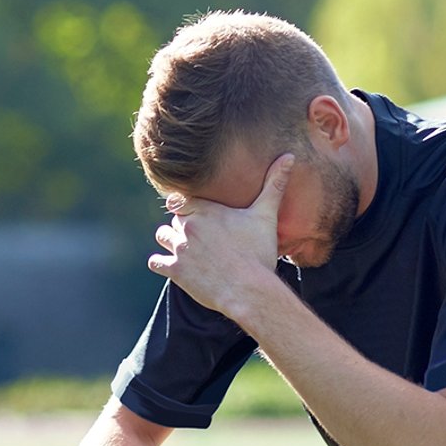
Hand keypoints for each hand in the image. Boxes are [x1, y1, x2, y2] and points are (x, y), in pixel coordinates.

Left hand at [147, 151, 293, 317]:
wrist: (249, 290)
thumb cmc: (259, 252)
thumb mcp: (266, 215)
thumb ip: (274, 184)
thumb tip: (289, 156)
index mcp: (206, 209)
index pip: (182, 198)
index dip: (188, 205)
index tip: (196, 212)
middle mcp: (188, 226)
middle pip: (175, 217)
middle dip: (185, 224)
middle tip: (200, 234)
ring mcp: (179, 248)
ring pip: (163, 235)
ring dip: (171, 240)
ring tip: (186, 248)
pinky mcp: (175, 270)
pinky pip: (155, 262)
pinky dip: (162, 263)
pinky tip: (174, 265)